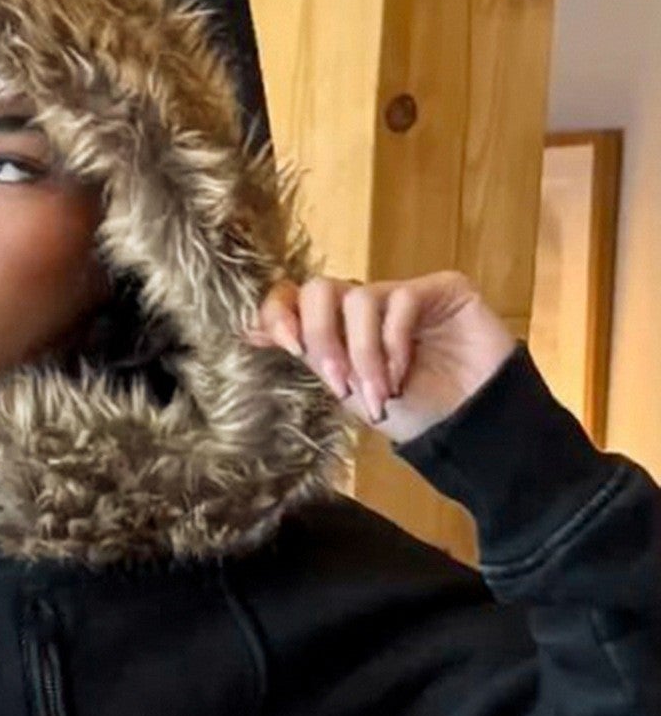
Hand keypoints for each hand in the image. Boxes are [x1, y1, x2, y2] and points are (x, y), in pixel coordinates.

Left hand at [245, 269, 518, 445]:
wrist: (467, 427)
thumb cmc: (407, 413)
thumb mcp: (346, 389)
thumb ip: (307, 354)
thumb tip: (249, 329)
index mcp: (337, 327)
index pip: (294, 298)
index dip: (280, 313)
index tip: (285, 346)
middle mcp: (365, 304)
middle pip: (320, 289)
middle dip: (321, 337)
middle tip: (338, 384)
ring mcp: (402, 293)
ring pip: (359, 299)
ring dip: (363, 355)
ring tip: (378, 395)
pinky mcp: (441, 289)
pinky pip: (401, 301)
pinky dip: (393, 344)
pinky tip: (401, 377)